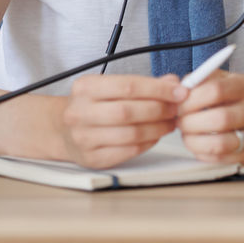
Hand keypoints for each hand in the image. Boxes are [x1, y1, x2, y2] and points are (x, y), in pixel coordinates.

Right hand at [61, 74, 186, 168]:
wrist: (63, 130)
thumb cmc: (95, 105)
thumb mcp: (112, 87)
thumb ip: (144, 84)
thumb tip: (174, 84)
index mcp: (85, 87)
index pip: (129, 85)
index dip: (159, 89)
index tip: (180, 92)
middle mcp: (79, 112)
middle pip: (129, 111)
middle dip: (160, 109)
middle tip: (176, 109)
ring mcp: (83, 137)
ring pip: (131, 133)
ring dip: (158, 128)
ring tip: (170, 123)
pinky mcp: (91, 158)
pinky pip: (128, 151)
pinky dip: (148, 143)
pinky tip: (156, 135)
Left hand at [176, 70, 243, 162]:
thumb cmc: (240, 99)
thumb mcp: (226, 81)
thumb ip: (202, 80)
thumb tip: (179, 90)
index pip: (216, 90)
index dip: (191, 100)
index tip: (179, 105)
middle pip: (219, 119)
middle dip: (190, 123)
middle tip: (180, 122)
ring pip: (220, 143)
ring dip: (195, 142)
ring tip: (188, 135)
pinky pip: (222, 158)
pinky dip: (203, 153)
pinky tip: (200, 145)